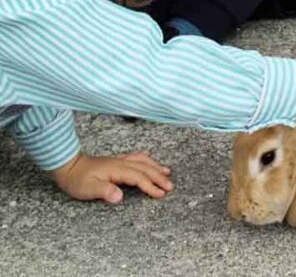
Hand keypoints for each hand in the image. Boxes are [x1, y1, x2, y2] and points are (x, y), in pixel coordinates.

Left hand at [50, 151, 172, 203]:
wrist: (68, 166)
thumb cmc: (77, 179)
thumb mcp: (89, 188)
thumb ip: (105, 191)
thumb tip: (120, 196)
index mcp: (117, 170)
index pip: (139, 178)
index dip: (151, 186)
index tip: (161, 193)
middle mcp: (121, 163)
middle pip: (144, 169)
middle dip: (159, 177)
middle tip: (170, 186)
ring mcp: (119, 160)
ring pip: (142, 161)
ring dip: (155, 166)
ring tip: (166, 172)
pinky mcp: (116, 161)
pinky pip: (135, 157)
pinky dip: (144, 157)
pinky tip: (148, 156)